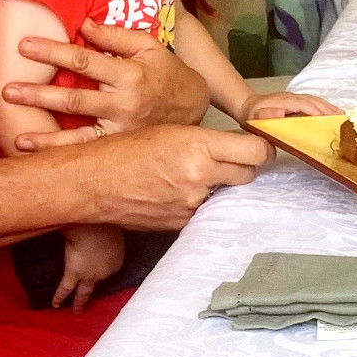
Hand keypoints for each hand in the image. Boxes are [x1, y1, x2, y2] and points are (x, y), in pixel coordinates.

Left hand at [7, 20, 208, 150]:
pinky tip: (35, 155)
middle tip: (7, 90)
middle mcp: (124, 105)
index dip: (53, 52)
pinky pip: (87, 154)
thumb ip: (115, 36)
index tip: (24, 46)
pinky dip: (61, 155)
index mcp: (129, 74)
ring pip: (79, 135)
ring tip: (16, 134)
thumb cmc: (168, 73)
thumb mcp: (149, 47)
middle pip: (75, 99)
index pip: (84, 61)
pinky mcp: (120, 149)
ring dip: (46, 137)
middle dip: (39, 95)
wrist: (195, 110)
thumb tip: (83, 24)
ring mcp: (122, 132)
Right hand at [54, 224, 124, 312]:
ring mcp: (89, 276)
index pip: (110, 269)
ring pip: (84, 292)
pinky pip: (65, 289)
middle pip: (99, 284)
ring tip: (76, 312)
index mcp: (116, 261)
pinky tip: (55, 305)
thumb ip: (109, 241)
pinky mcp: (73, 274)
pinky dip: (59, 297)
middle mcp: (104, 273)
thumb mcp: (114, 233)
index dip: (103, 268)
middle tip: (93, 302)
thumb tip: (102, 241)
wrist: (95, 227)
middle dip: (95, 292)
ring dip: (79, 302)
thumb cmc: (106, 224)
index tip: (98, 266)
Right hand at [68, 125, 273, 230]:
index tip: (259, 148)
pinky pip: (205, 212)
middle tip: (229, 161)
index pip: (256, 153)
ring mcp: (192, 204)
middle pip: (248, 175)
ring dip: (221, 187)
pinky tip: (181, 194)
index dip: (262, 150)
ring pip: (227, 195)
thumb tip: (233, 149)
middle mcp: (201, 177)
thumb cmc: (127, 149)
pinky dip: (201, 204)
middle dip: (243, 167)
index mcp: (199, 146)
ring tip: (198, 177)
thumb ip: (205, 141)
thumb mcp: (171, 132)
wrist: (94, 182)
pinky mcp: (182, 224)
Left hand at [237, 91, 342, 122]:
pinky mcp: (298, 101)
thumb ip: (266, 115)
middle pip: (314, 102)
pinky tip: (334, 113)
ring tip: (342, 118)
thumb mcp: (255, 117)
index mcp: (284, 101)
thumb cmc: (253, 115)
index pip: (304, 104)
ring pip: (316, 101)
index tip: (328, 120)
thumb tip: (280, 113)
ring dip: (330, 108)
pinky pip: (315, 102)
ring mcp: (296, 97)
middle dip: (328, 111)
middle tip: (342, 122)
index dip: (317, 111)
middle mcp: (293, 97)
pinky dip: (326, 107)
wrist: (248, 105)